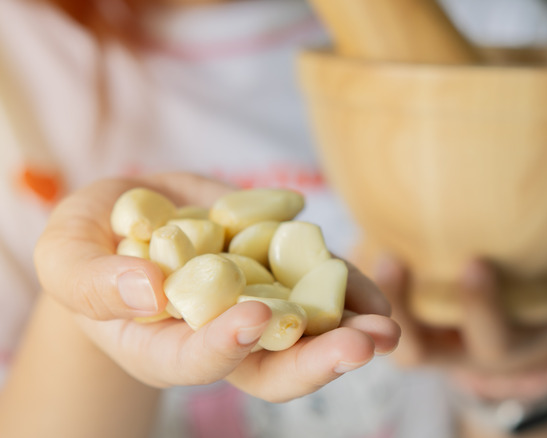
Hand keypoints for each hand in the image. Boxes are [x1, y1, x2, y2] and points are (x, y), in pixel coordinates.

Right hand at [34, 173, 399, 400]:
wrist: (129, 218)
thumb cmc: (88, 245)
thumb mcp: (68, 257)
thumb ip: (94, 282)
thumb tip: (148, 291)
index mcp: (165, 347)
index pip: (197, 360)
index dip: (224, 345)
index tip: (253, 319)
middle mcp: (220, 336)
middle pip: (270, 365)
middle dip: (317, 359)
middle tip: (362, 347)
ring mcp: (254, 305)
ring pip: (307, 331)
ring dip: (350, 327)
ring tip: (386, 323)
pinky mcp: (277, 272)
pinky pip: (317, 285)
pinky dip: (347, 287)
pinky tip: (375, 289)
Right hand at [372, 242, 546, 403]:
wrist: (523, 333)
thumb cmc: (453, 300)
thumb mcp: (422, 294)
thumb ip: (393, 264)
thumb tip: (362, 232)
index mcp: (445, 344)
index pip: (414, 342)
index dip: (397, 308)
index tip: (387, 259)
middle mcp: (488, 346)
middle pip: (483, 344)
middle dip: (477, 309)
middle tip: (473, 266)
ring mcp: (536, 334)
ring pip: (539, 331)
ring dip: (539, 296)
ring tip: (540, 254)